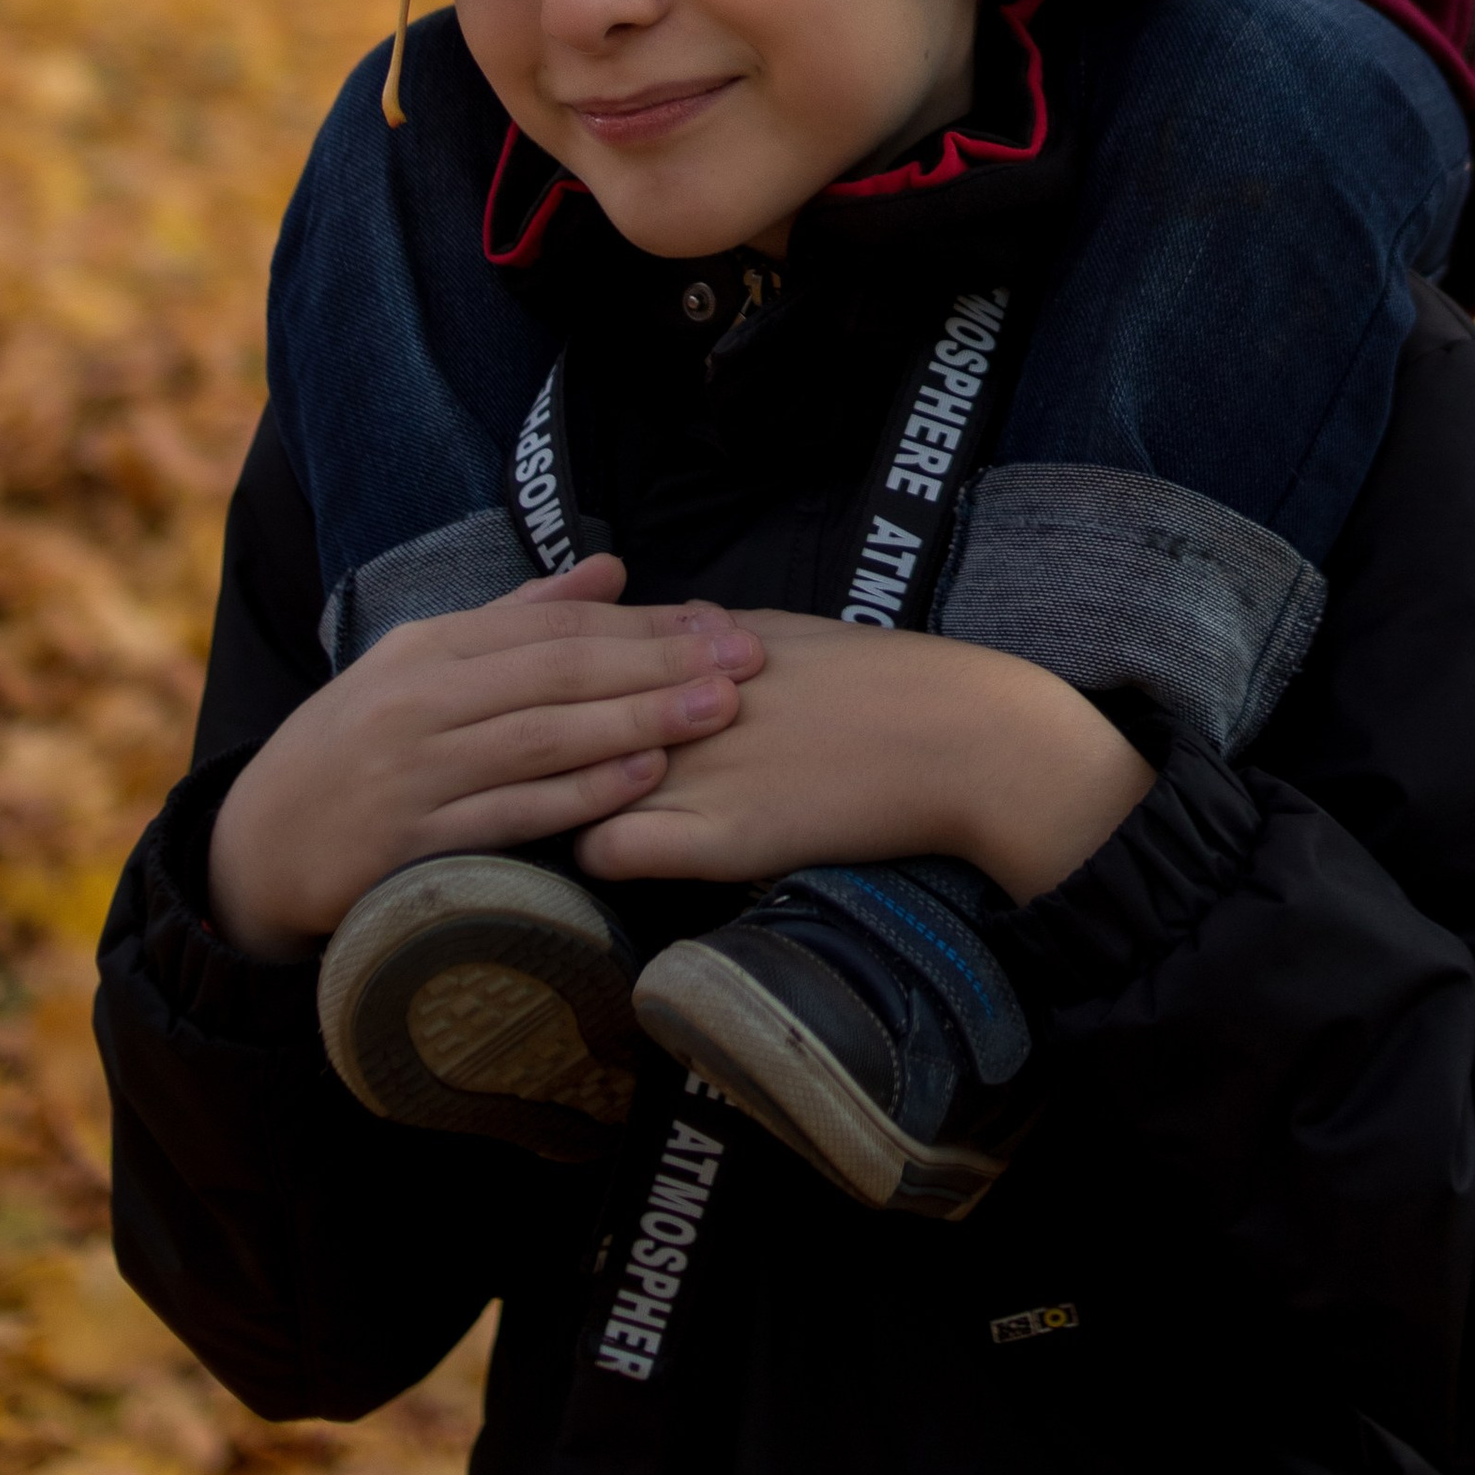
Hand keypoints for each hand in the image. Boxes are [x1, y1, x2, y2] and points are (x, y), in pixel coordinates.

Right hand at [205, 556, 761, 960]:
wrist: (259, 845)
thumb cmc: (361, 743)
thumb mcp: (426, 663)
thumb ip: (521, 616)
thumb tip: (613, 569)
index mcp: (431, 647)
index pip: (556, 626)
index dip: (645, 624)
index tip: (720, 624)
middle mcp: (421, 699)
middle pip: (560, 674)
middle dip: (660, 666)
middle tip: (743, 662)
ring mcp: (414, 771)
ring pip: (543, 738)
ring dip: (636, 723)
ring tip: (715, 712)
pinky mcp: (410, 842)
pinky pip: (510, 815)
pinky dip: (578, 796)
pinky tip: (640, 782)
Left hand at [575, 610, 1152, 905]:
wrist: (955, 737)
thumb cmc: (883, 680)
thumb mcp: (790, 631)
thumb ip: (718, 631)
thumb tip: (674, 618)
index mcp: (696, 645)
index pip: (580, 658)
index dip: (552, 687)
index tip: (538, 710)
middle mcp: (680, 697)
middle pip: (560, 717)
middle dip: (538, 742)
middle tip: (519, 769)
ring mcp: (693, 766)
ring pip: (569, 787)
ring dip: (559, 801)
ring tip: (553, 818)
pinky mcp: (714, 835)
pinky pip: (608, 850)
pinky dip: (598, 853)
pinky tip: (611, 856)